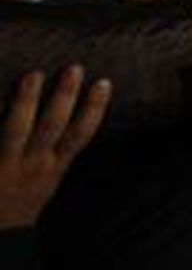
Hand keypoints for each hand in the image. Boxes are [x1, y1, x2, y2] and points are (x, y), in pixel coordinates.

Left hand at [1, 67, 111, 228]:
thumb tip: (74, 115)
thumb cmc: (22, 201)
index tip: (103, 82)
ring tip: (33, 75)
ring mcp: (5, 165)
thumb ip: (56, 153)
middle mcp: (32, 165)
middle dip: (64, 97)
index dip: (93, 109)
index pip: (79, 136)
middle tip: (73, 68)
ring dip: (25, 101)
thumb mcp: (47, 180)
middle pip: (51, 127)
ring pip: (17, 130)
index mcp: (52, 168)